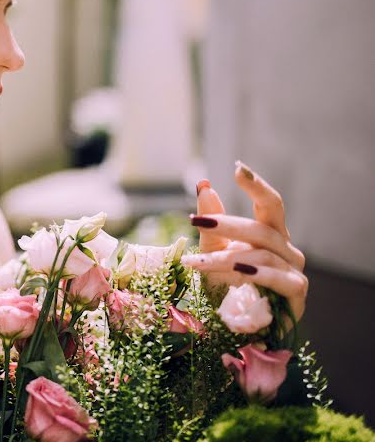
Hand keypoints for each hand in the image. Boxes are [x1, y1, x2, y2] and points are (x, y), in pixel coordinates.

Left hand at [180, 161, 307, 322]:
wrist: (237, 323)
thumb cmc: (227, 283)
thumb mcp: (213, 248)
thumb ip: (211, 220)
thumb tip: (204, 186)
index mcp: (270, 233)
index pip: (271, 203)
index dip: (257, 185)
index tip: (238, 168)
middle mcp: (286, 248)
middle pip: (262, 228)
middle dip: (228, 224)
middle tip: (197, 221)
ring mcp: (294, 270)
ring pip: (262, 254)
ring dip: (226, 257)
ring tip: (197, 262)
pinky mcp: (296, 292)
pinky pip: (278, 278)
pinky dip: (257, 273)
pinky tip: (238, 271)